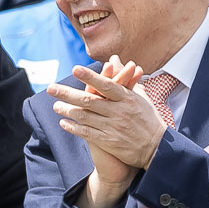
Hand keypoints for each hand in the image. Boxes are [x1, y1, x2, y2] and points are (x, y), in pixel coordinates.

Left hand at [48, 58, 160, 203]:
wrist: (157, 148)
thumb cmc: (148, 118)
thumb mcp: (139, 95)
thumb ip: (124, 77)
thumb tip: (114, 59)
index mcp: (127, 98)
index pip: (106, 85)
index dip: (90, 78)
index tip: (74, 69)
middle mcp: (119, 112)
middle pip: (89, 101)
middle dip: (68, 94)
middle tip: (51, 88)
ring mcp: (113, 127)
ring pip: (85, 117)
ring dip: (67, 111)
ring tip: (55, 105)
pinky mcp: (109, 142)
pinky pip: (87, 133)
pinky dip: (74, 128)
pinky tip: (63, 123)